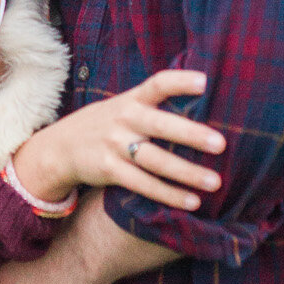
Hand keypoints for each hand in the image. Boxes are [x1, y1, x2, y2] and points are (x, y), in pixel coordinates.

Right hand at [10, 68, 224, 207]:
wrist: (61, 147)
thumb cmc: (108, 124)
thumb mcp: (124, 106)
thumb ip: (154, 104)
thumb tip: (204, 101)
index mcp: (132, 99)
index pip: (157, 84)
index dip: (179, 81)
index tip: (204, 82)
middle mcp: (124, 119)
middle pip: (160, 125)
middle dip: (191, 134)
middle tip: (221, 144)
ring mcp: (115, 144)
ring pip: (156, 160)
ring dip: (187, 173)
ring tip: (215, 182)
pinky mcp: (109, 169)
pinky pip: (143, 184)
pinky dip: (168, 194)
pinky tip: (191, 202)